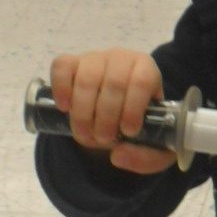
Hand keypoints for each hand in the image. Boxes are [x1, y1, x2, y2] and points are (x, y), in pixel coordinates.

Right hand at [49, 49, 175, 173]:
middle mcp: (122, 58)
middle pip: (114, 83)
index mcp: (147, 70)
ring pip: (87, 79)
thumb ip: (147, 158)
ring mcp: (94, 58)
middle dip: (106, 117)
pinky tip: (65, 109)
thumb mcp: (155, 146)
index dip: (134, 107)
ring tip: (85, 135)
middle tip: (104, 139)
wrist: (117, 112)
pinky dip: (61, 88)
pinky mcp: (72, 62)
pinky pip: (62, 67)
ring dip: (83, 113)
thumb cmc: (140, 124)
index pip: (142, 80)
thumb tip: (117, 156)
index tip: (129, 131)